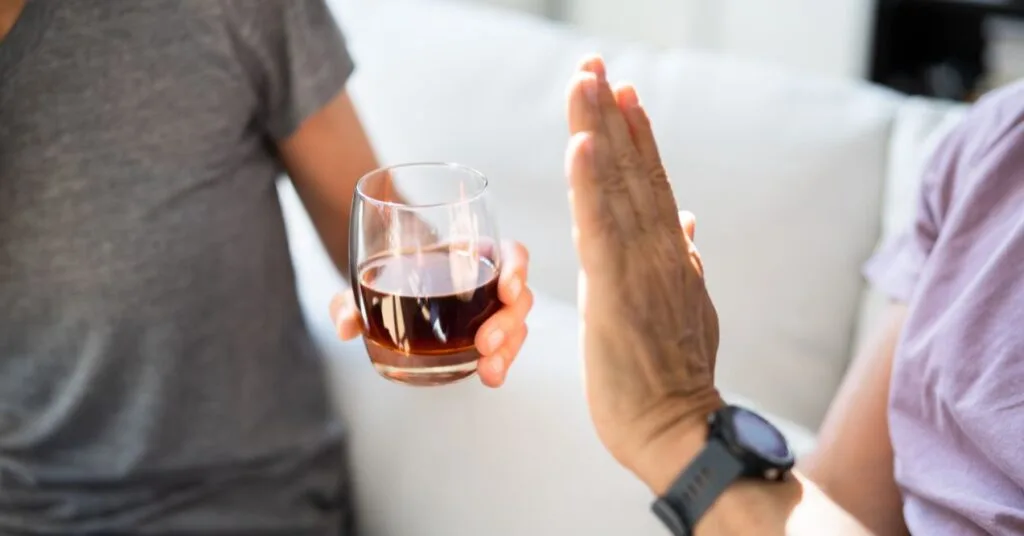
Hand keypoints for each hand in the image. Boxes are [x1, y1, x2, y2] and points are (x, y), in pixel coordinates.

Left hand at [330, 240, 533, 387]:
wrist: (389, 298)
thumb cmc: (387, 280)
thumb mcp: (363, 286)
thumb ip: (348, 302)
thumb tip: (345, 326)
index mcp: (470, 254)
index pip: (510, 252)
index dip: (516, 268)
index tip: (507, 290)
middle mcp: (487, 282)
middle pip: (519, 297)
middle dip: (507, 322)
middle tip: (484, 343)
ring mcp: (489, 313)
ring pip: (517, 326)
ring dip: (509, 349)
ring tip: (489, 370)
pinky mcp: (487, 339)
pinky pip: (505, 349)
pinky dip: (501, 363)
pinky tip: (490, 377)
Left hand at [564, 56, 723, 486]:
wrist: (679, 431)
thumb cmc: (674, 379)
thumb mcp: (686, 310)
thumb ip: (684, 263)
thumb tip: (687, 227)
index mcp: (669, 256)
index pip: (650, 184)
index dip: (636, 136)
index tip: (623, 93)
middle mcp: (659, 252)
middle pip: (632, 171)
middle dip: (612, 115)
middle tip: (596, 64)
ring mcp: (640, 269)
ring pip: (616, 188)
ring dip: (600, 130)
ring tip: (588, 81)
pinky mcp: (615, 293)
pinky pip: (600, 229)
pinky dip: (590, 185)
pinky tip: (581, 145)